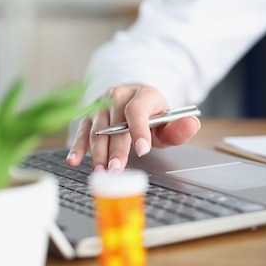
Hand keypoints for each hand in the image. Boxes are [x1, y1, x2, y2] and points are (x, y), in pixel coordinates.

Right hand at [66, 84, 200, 171]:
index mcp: (143, 94)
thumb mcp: (170, 121)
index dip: (139, 129)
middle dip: (116, 148)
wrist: (134, 97)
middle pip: (115, 123)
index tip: (142, 149)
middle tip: (116, 169)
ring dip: (97, 151)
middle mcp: (119, 95)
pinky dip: (78, 146)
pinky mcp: (89, 115)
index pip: (138, 110)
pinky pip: (82, 131)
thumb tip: (192, 124)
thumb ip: (180, 127)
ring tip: (101, 171)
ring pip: (97, 129)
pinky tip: (74, 160)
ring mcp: (101, 104)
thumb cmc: (153, 115)